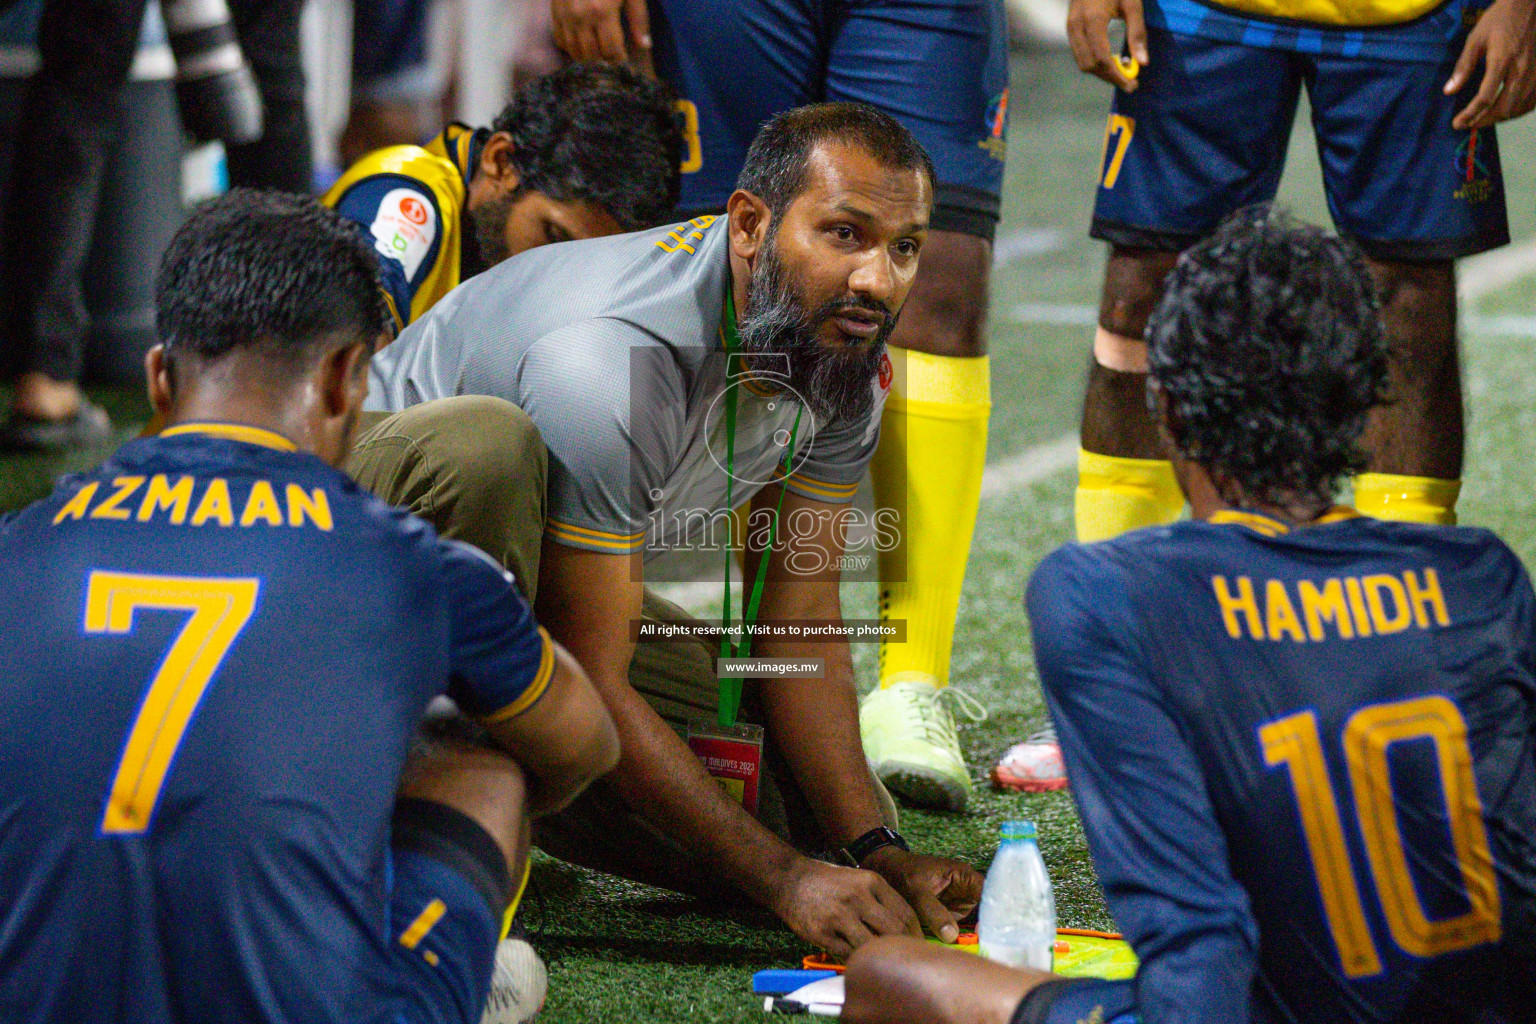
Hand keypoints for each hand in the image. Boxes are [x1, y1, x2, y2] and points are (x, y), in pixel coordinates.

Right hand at [551, 0, 650, 61]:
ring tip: (597, 57)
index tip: (623, 61)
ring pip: (573, 50)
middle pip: (591, 54)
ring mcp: (565, 15)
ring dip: (586, 58)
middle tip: (611, 61)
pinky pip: (559, 39)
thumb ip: (638, 18)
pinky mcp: (554, 10)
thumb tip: (644, 46)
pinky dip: (569, 47)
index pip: (611, 50)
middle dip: (603, 61)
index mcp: (603, 12)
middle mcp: (581, 17)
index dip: (618, 59)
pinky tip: (580, 45)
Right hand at [767, 856, 923, 957]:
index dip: (916, 935)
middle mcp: (857, 897)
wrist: (790, 879)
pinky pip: (848, 955)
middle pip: (894, 932)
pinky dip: (857, 961)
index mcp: (871, 882)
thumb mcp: (860, 880)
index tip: (917, 947)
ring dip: (878, 957)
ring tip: (882, 963)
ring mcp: (838, 916)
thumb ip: (882, 900)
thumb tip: (908, 930)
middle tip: (905, 960)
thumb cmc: (829, 882)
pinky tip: (860, 961)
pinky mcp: (822, 933)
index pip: (906, 914)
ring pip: (871, 946)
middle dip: (902, 949)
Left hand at [862, 846, 984, 944]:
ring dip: (977, 938)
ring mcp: (960, 904)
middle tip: (994, 950)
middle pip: (987, 911)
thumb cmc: (903, 875)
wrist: (886, 873)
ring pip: (976, 924)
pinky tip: (969, 953)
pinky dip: (963, 941)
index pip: (991, 893)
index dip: (996, 912)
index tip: (996, 934)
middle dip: (990, 930)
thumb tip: (953, 936)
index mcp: (964, 877)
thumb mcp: (917, 892)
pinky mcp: (951, 916)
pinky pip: (960, 930)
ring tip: (985, 953)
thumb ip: (934, 912)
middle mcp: (967, 891)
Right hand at [1067, 0, 1149, 91]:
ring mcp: (1070, 27)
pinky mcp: (1070, 28)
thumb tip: (1143, 63)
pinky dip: (1094, 62)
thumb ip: (1137, 33)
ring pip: (1082, 62)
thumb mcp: (1132, 4)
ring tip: (1122, 71)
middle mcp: (1076, 26)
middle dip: (1109, 77)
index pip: (1102, 58)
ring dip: (1101, 72)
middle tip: (1130, 82)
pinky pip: (1080, 54)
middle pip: (1090, 65)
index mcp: (1092, 20)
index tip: (1132, 84)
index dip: (1117, 75)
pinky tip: (1110, 60)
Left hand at [1446, 0, 1535, 128]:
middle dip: (1485, 121)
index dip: (1470, 115)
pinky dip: (1518, 110)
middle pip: (1505, 108)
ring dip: (1501, 118)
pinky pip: (1532, 101)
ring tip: (1484, 119)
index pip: (1485, 98)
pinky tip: (1506, 111)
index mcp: (1502, 60)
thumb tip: (1449, 91)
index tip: (1458, 124)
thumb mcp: (1475, 39)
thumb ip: (1463, 67)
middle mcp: (1522, 69)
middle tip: (1469, 124)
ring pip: (1520, 107)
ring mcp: (1535, 72)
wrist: (1529, 5)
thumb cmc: (1499, 20)